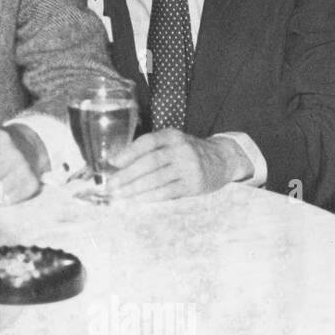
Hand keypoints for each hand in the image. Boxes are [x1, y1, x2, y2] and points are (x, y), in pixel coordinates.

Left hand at [107, 130, 251, 201]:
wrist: (222, 160)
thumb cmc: (188, 152)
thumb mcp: (173, 142)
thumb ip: (151, 149)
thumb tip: (118, 164)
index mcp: (172, 135)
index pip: (147, 142)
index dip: (129, 152)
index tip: (112, 163)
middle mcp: (181, 149)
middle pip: (150, 162)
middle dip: (127, 175)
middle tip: (111, 184)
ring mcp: (189, 167)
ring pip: (157, 179)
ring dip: (135, 188)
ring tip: (120, 194)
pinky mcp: (194, 184)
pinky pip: (168, 192)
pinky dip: (151, 196)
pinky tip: (138, 199)